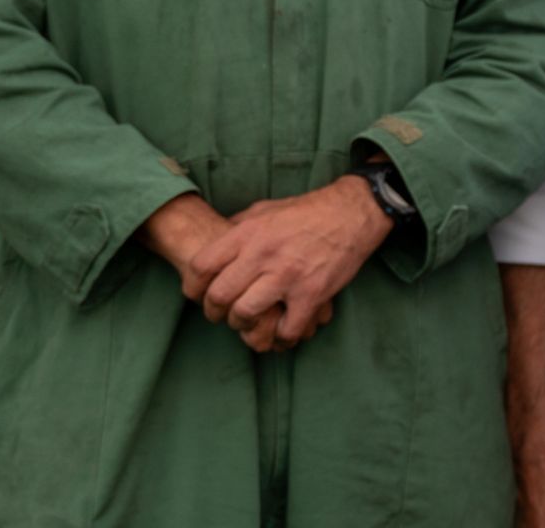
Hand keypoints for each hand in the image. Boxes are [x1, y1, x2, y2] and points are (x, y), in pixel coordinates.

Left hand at [190, 178, 393, 350]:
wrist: (351, 214)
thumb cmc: (307, 211)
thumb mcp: (265, 209)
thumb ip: (238, 226)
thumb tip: (215, 240)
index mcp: (248, 233)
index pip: (201, 266)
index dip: (192, 286)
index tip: (197, 294)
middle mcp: (263, 254)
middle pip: (219, 296)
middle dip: (213, 312)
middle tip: (219, 314)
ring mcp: (287, 276)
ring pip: (245, 315)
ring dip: (242, 325)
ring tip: (247, 323)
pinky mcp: (311, 294)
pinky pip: (286, 329)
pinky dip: (280, 336)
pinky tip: (281, 330)